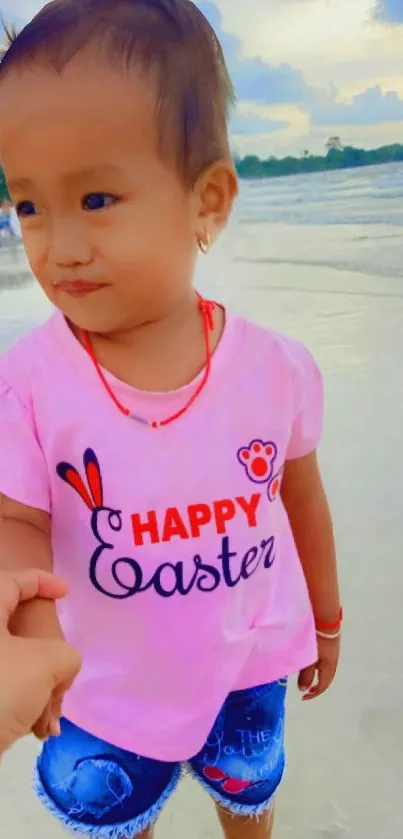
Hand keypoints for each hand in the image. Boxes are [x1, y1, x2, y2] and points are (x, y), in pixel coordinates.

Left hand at [0, 569, 80, 753]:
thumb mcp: (47, 662)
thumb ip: (66, 654)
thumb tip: (61, 665)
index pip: (17, 580)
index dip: (45, 581)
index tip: (66, 592)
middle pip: (18, 628)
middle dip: (48, 655)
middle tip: (63, 673)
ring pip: (12, 662)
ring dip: (38, 687)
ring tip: (50, 717)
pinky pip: (0, 684)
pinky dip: (20, 700)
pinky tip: (35, 727)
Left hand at [298, 635, 339, 700]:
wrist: (325, 620)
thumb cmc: (316, 641)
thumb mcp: (309, 660)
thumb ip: (306, 675)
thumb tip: (303, 689)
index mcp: (329, 668)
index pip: (323, 686)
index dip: (313, 694)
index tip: (303, 697)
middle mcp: (333, 662)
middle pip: (326, 679)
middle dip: (317, 687)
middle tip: (307, 690)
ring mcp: (333, 653)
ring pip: (326, 670)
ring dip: (317, 676)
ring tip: (307, 677)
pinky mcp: (330, 646)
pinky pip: (325, 662)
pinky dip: (318, 667)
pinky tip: (311, 662)